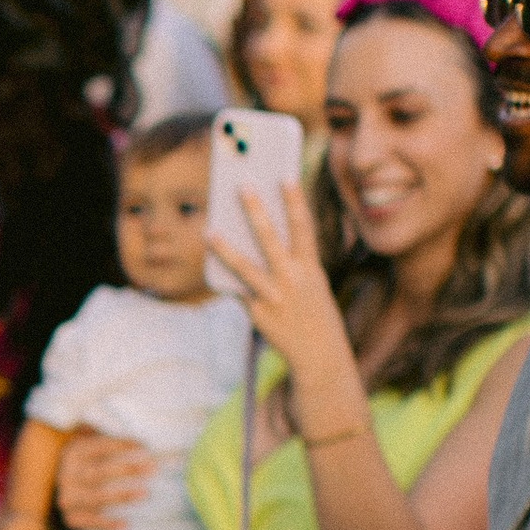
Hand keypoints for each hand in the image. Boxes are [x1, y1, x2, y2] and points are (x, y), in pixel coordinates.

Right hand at [53, 429, 152, 529]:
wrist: (70, 487)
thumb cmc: (94, 463)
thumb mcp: (99, 448)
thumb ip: (118, 444)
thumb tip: (148, 447)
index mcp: (75, 452)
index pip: (101, 446)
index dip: (123, 445)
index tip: (146, 447)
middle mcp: (67, 474)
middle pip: (99, 472)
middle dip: (127, 470)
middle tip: (152, 469)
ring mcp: (67, 497)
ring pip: (96, 497)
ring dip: (122, 496)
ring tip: (146, 493)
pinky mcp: (71, 517)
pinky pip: (89, 522)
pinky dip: (107, 524)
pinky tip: (126, 525)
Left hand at [212, 185, 361, 421]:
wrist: (320, 354)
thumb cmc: (313, 309)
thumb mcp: (311, 282)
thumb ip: (289, 259)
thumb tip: (252, 234)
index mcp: (311, 268)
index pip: (303, 227)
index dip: (295, 201)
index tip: (285, 176)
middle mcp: (293, 280)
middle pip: (270, 239)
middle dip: (256, 211)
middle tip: (242, 186)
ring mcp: (274, 297)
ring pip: (245, 267)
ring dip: (225, 248)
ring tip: (208, 231)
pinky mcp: (258, 313)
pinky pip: (236, 289)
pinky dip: (223, 275)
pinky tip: (210, 258)